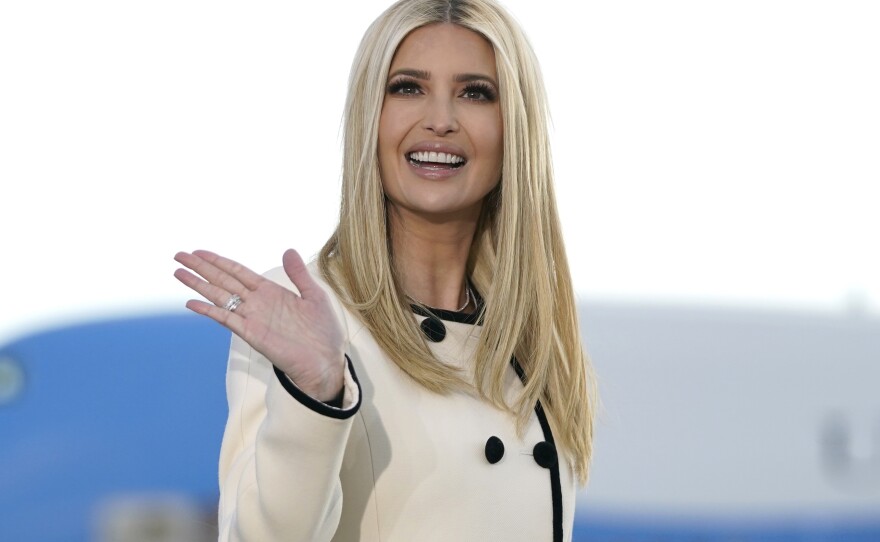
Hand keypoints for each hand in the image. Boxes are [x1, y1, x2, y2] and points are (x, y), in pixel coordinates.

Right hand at [173, 249, 344, 401]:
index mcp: (271, 291)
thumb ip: (299, 274)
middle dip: (201, 267)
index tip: (199, 252)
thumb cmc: (323, 332)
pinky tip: (191, 303)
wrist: (325, 362)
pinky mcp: (251, 333)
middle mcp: (257, 302)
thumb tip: (288, 250)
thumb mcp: (315, 296)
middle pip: (223, 280)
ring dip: (198, 284)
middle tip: (178, 256)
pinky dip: (208, 310)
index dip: (218, 261)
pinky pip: (225, 319)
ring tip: (178, 273)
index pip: (238, 271)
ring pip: (219, 296)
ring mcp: (252, 317)